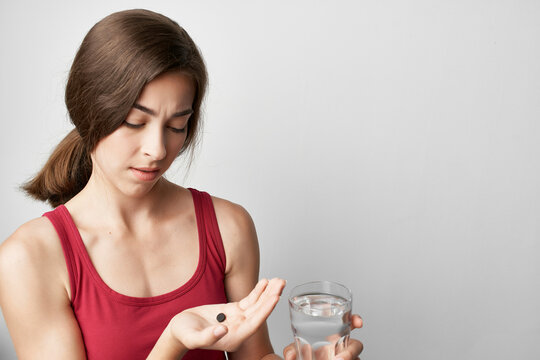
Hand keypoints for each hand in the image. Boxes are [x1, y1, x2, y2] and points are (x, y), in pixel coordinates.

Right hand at [169, 278, 285, 351]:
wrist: (180, 330)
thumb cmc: (185, 335)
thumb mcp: (193, 337)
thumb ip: (208, 336)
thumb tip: (223, 330)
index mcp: (234, 339)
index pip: (254, 323)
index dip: (265, 310)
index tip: (275, 298)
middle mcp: (240, 330)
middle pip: (260, 312)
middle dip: (271, 297)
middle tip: (282, 283)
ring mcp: (238, 319)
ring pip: (257, 305)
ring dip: (268, 292)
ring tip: (279, 280)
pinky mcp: (234, 311)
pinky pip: (250, 300)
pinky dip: (258, 291)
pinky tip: (265, 282)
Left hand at [283, 314, 363, 359]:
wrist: (307, 359)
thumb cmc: (306, 353)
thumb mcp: (297, 347)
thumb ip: (292, 349)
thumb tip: (289, 356)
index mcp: (333, 334)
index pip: (349, 323)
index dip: (356, 321)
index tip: (359, 323)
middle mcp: (341, 346)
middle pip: (356, 345)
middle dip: (352, 351)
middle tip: (340, 359)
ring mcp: (343, 356)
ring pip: (355, 358)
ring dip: (348, 358)